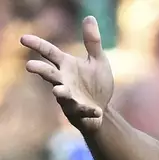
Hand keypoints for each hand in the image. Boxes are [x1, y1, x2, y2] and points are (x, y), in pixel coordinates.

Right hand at [20, 16, 113, 133]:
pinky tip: (96, 110)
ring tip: (58, 90)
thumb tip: (90, 17)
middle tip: (29, 66)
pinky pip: (83, 111)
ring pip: (61, 94)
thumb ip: (92, 42)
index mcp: (66, 66)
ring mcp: (69, 97)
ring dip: (60, 92)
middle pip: (49, 74)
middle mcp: (64, 80)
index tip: (24, 38)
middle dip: (40, 70)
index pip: (50, 53)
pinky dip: (89, 110)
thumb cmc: (95, 84)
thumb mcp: (98, 60)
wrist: (101, 110)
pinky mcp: (79, 111)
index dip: (38, 45)